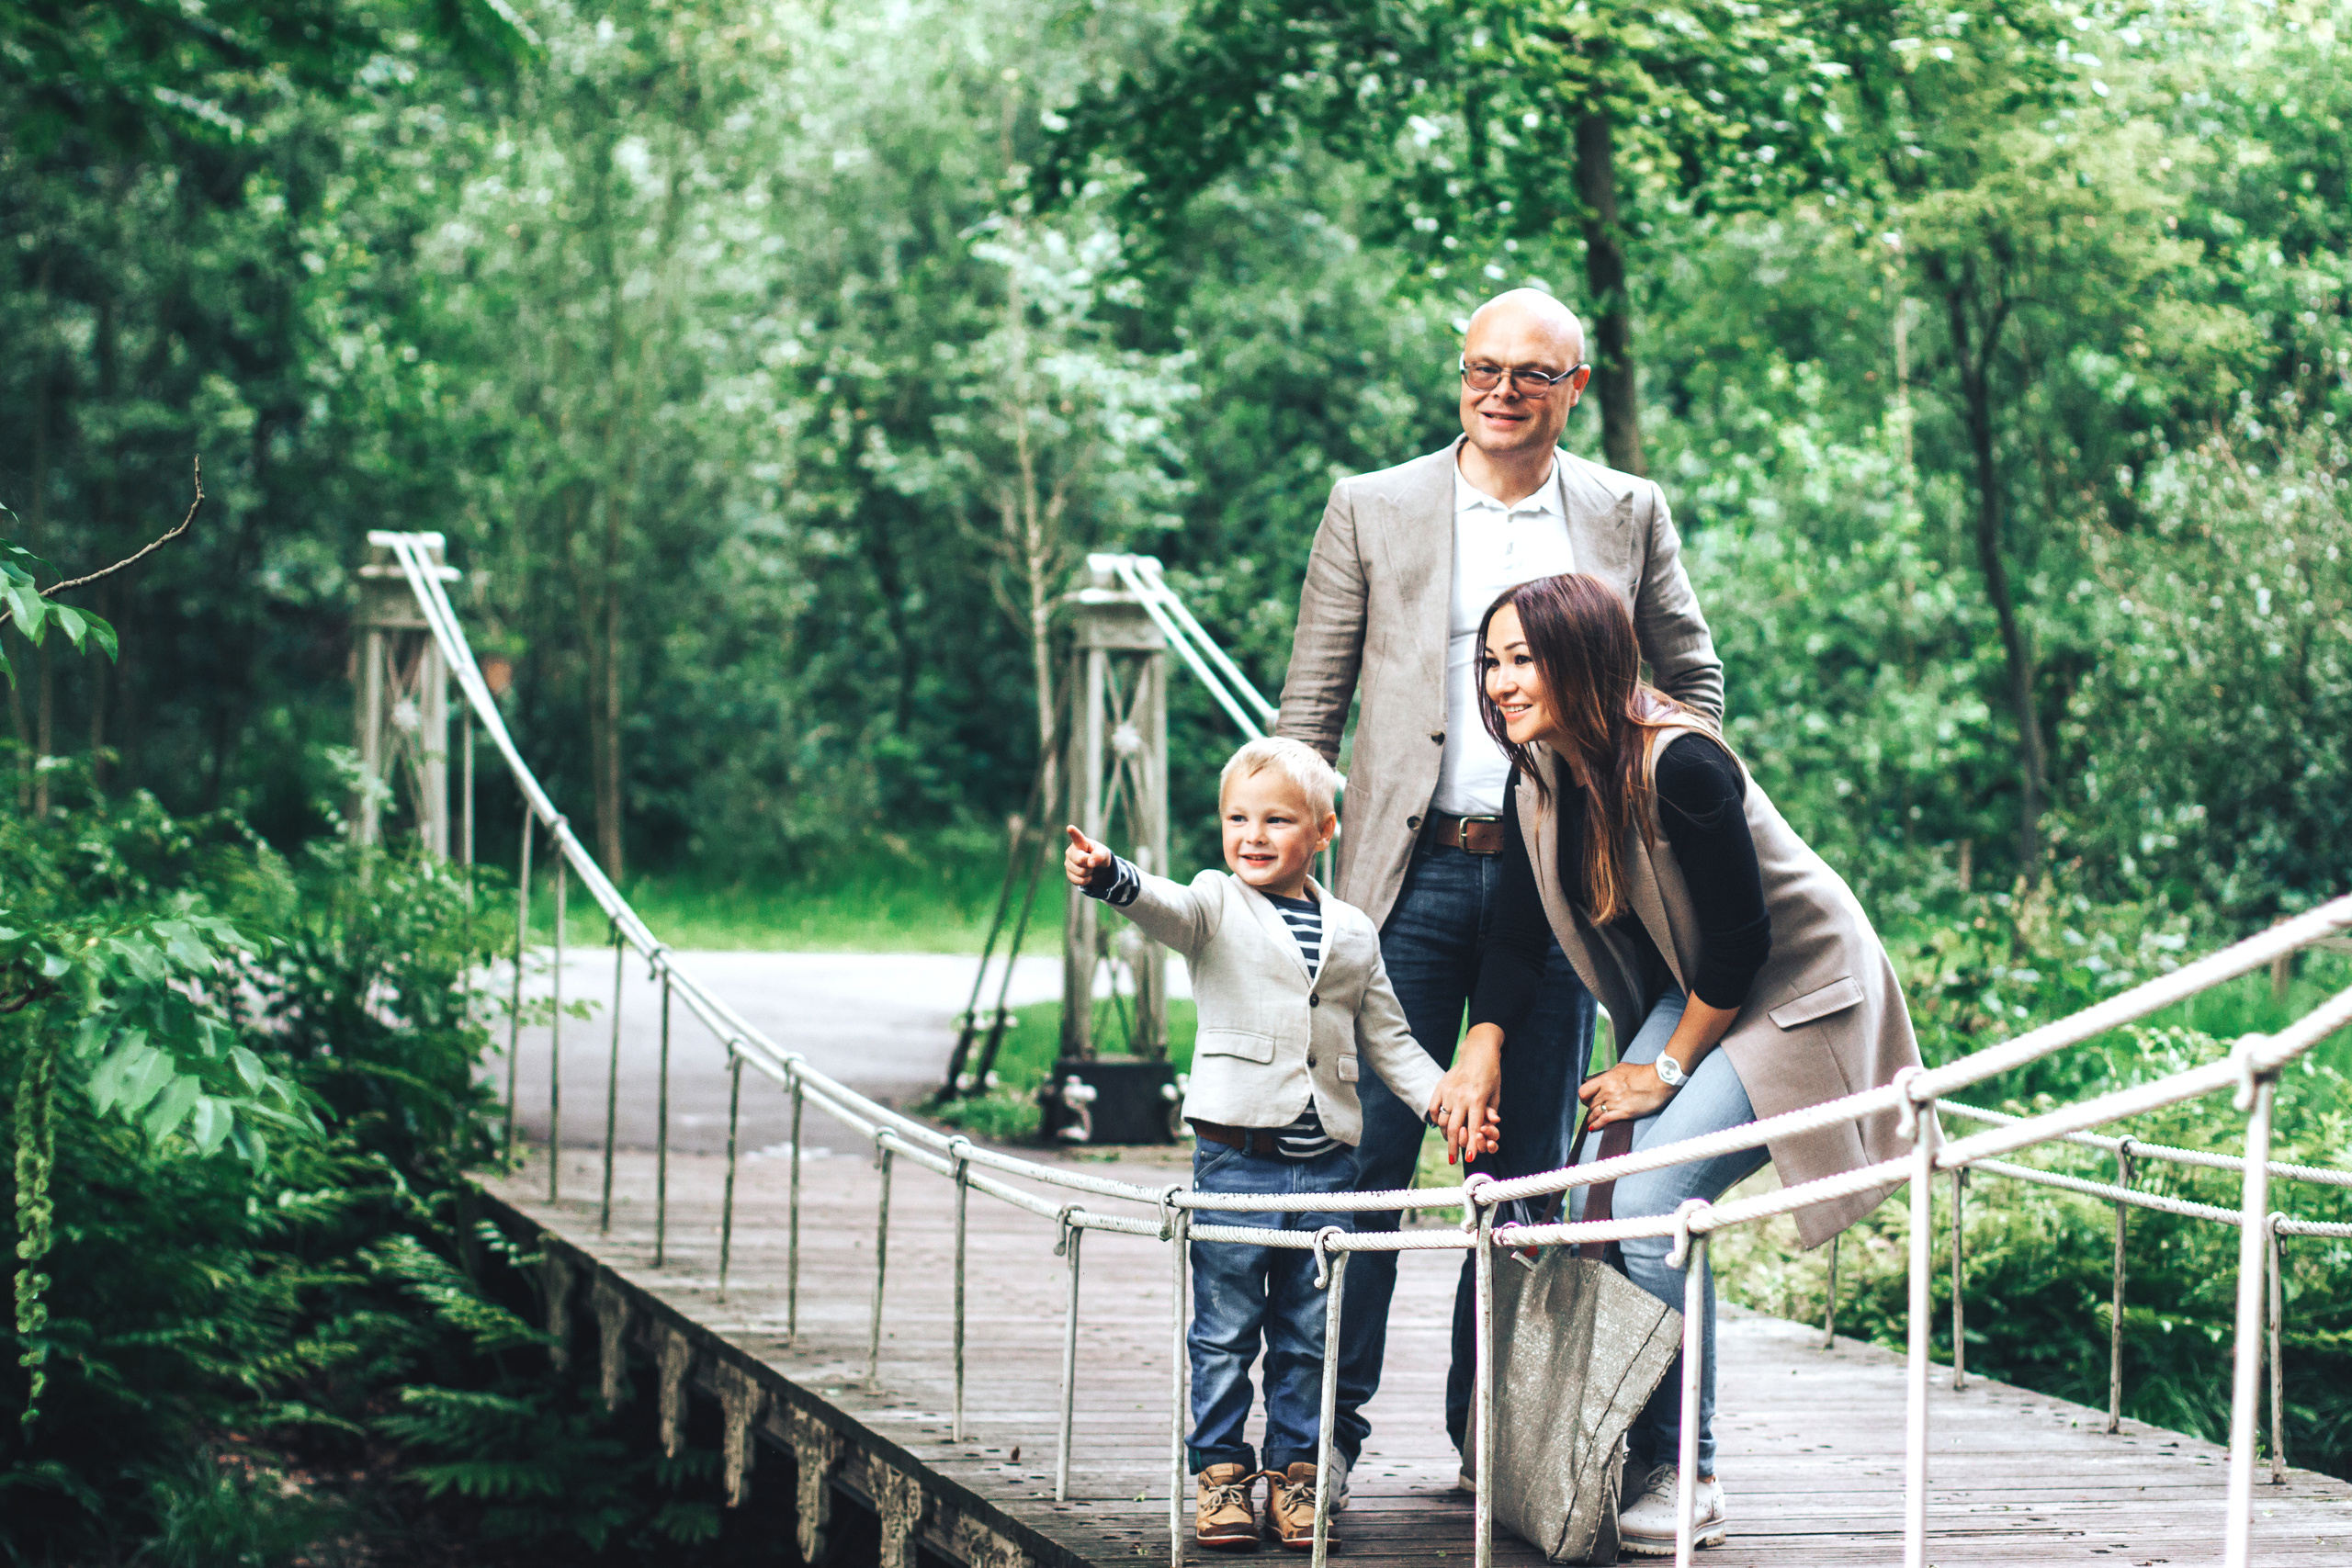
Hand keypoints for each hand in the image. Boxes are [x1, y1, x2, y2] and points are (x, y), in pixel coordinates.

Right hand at [1064, 825, 1111, 888]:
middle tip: (1092, 862)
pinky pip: (1078, 881)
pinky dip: (1086, 880)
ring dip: (1089, 873)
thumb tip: (1090, 863)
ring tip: (1089, 868)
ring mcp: (1068, 862)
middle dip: (1089, 864)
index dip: (1073, 833)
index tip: (1070, 827)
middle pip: (1079, 860)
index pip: (1077, 837)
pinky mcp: (1068, 873)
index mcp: (1081, 842)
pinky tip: (1086, 875)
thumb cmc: (1100, 856)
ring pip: (1080, 872)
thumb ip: (1099, 856)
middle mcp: (1071, 851)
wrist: (1098, 868)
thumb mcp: (1104, 854)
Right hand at [1429, 1032, 1503, 1163]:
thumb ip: (1491, 1112)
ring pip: (1442, 1120)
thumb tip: (1491, 1126)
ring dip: (1444, 1134)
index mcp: (1477, 1100)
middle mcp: (1461, 1098)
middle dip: (1453, 1147)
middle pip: (1453, 1128)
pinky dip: (1435, 1119)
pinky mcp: (1440, 1088)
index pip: (1473, 1129)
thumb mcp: (1496, 1094)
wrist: (1477, 1052)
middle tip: (1453, 1160)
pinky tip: (1440, 1125)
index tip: (1469, 1159)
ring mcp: (1448, 1092)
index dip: (1471, 1145)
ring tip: (1448, 1142)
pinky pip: (1433, 1109)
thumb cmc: (1491, 1075)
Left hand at [1578, 1062, 1673, 1130]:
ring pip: (1596, 1113)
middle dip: (1590, 1107)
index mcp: (1606, 1079)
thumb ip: (1609, 1076)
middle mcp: (1608, 1091)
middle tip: (1592, 1109)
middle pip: (1591, 1103)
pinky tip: (1592, 1127)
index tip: (1586, 1099)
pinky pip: (1605, 1120)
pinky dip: (1597, 1125)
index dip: (1583, 1097)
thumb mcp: (1621, 1068)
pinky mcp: (1624, 1113)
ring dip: (1591, 1118)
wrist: (1660, 1081)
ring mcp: (1616, 1103)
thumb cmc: (1643, 1073)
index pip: (1584, 1091)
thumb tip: (1601, 1082)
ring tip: (1590, 1120)